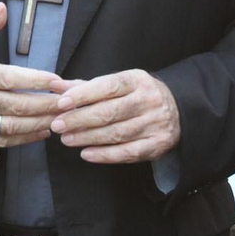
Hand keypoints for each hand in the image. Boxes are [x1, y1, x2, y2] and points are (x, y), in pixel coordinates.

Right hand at [0, 3, 67, 148]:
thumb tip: (1, 7)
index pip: (9, 78)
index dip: (35, 80)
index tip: (58, 81)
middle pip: (15, 105)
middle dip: (45, 104)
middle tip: (68, 102)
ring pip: (12, 126)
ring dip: (40, 123)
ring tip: (61, 117)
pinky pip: (4, 142)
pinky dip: (26, 138)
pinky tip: (43, 130)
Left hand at [50, 69, 180, 162]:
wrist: (179, 109)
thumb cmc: (137, 95)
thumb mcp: (118, 84)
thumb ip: (86, 86)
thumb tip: (55, 86)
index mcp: (137, 80)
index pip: (108, 86)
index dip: (83, 94)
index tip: (61, 103)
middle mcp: (148, 100)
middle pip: (110, 111)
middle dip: (80, 119)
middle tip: (57, 125)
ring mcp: (155, 123)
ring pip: (117, 133)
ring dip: (88, 137)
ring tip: (66, 139)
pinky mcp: (158, 144)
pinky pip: (128, 152)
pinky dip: (105, 155)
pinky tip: (86, 154)